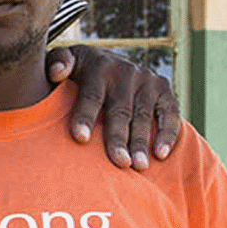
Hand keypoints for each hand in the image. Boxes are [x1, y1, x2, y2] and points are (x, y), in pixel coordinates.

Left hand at [47, 45, 181, 170]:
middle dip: (119, 138)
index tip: (80, 139)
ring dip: (141, 142)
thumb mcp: (62, 60)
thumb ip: (57, 62)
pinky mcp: (165, 91)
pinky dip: (168, 134)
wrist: (106, 62)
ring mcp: (148, 81)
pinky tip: (160, 155)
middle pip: (120, 110)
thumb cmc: (76, 71)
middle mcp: (126, 72)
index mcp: (98, 67)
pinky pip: (169, 114)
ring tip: (138, 167)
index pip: (91, 95)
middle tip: (119, 162)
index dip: (85, 116)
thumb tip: (57, 72)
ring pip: (144, 116)